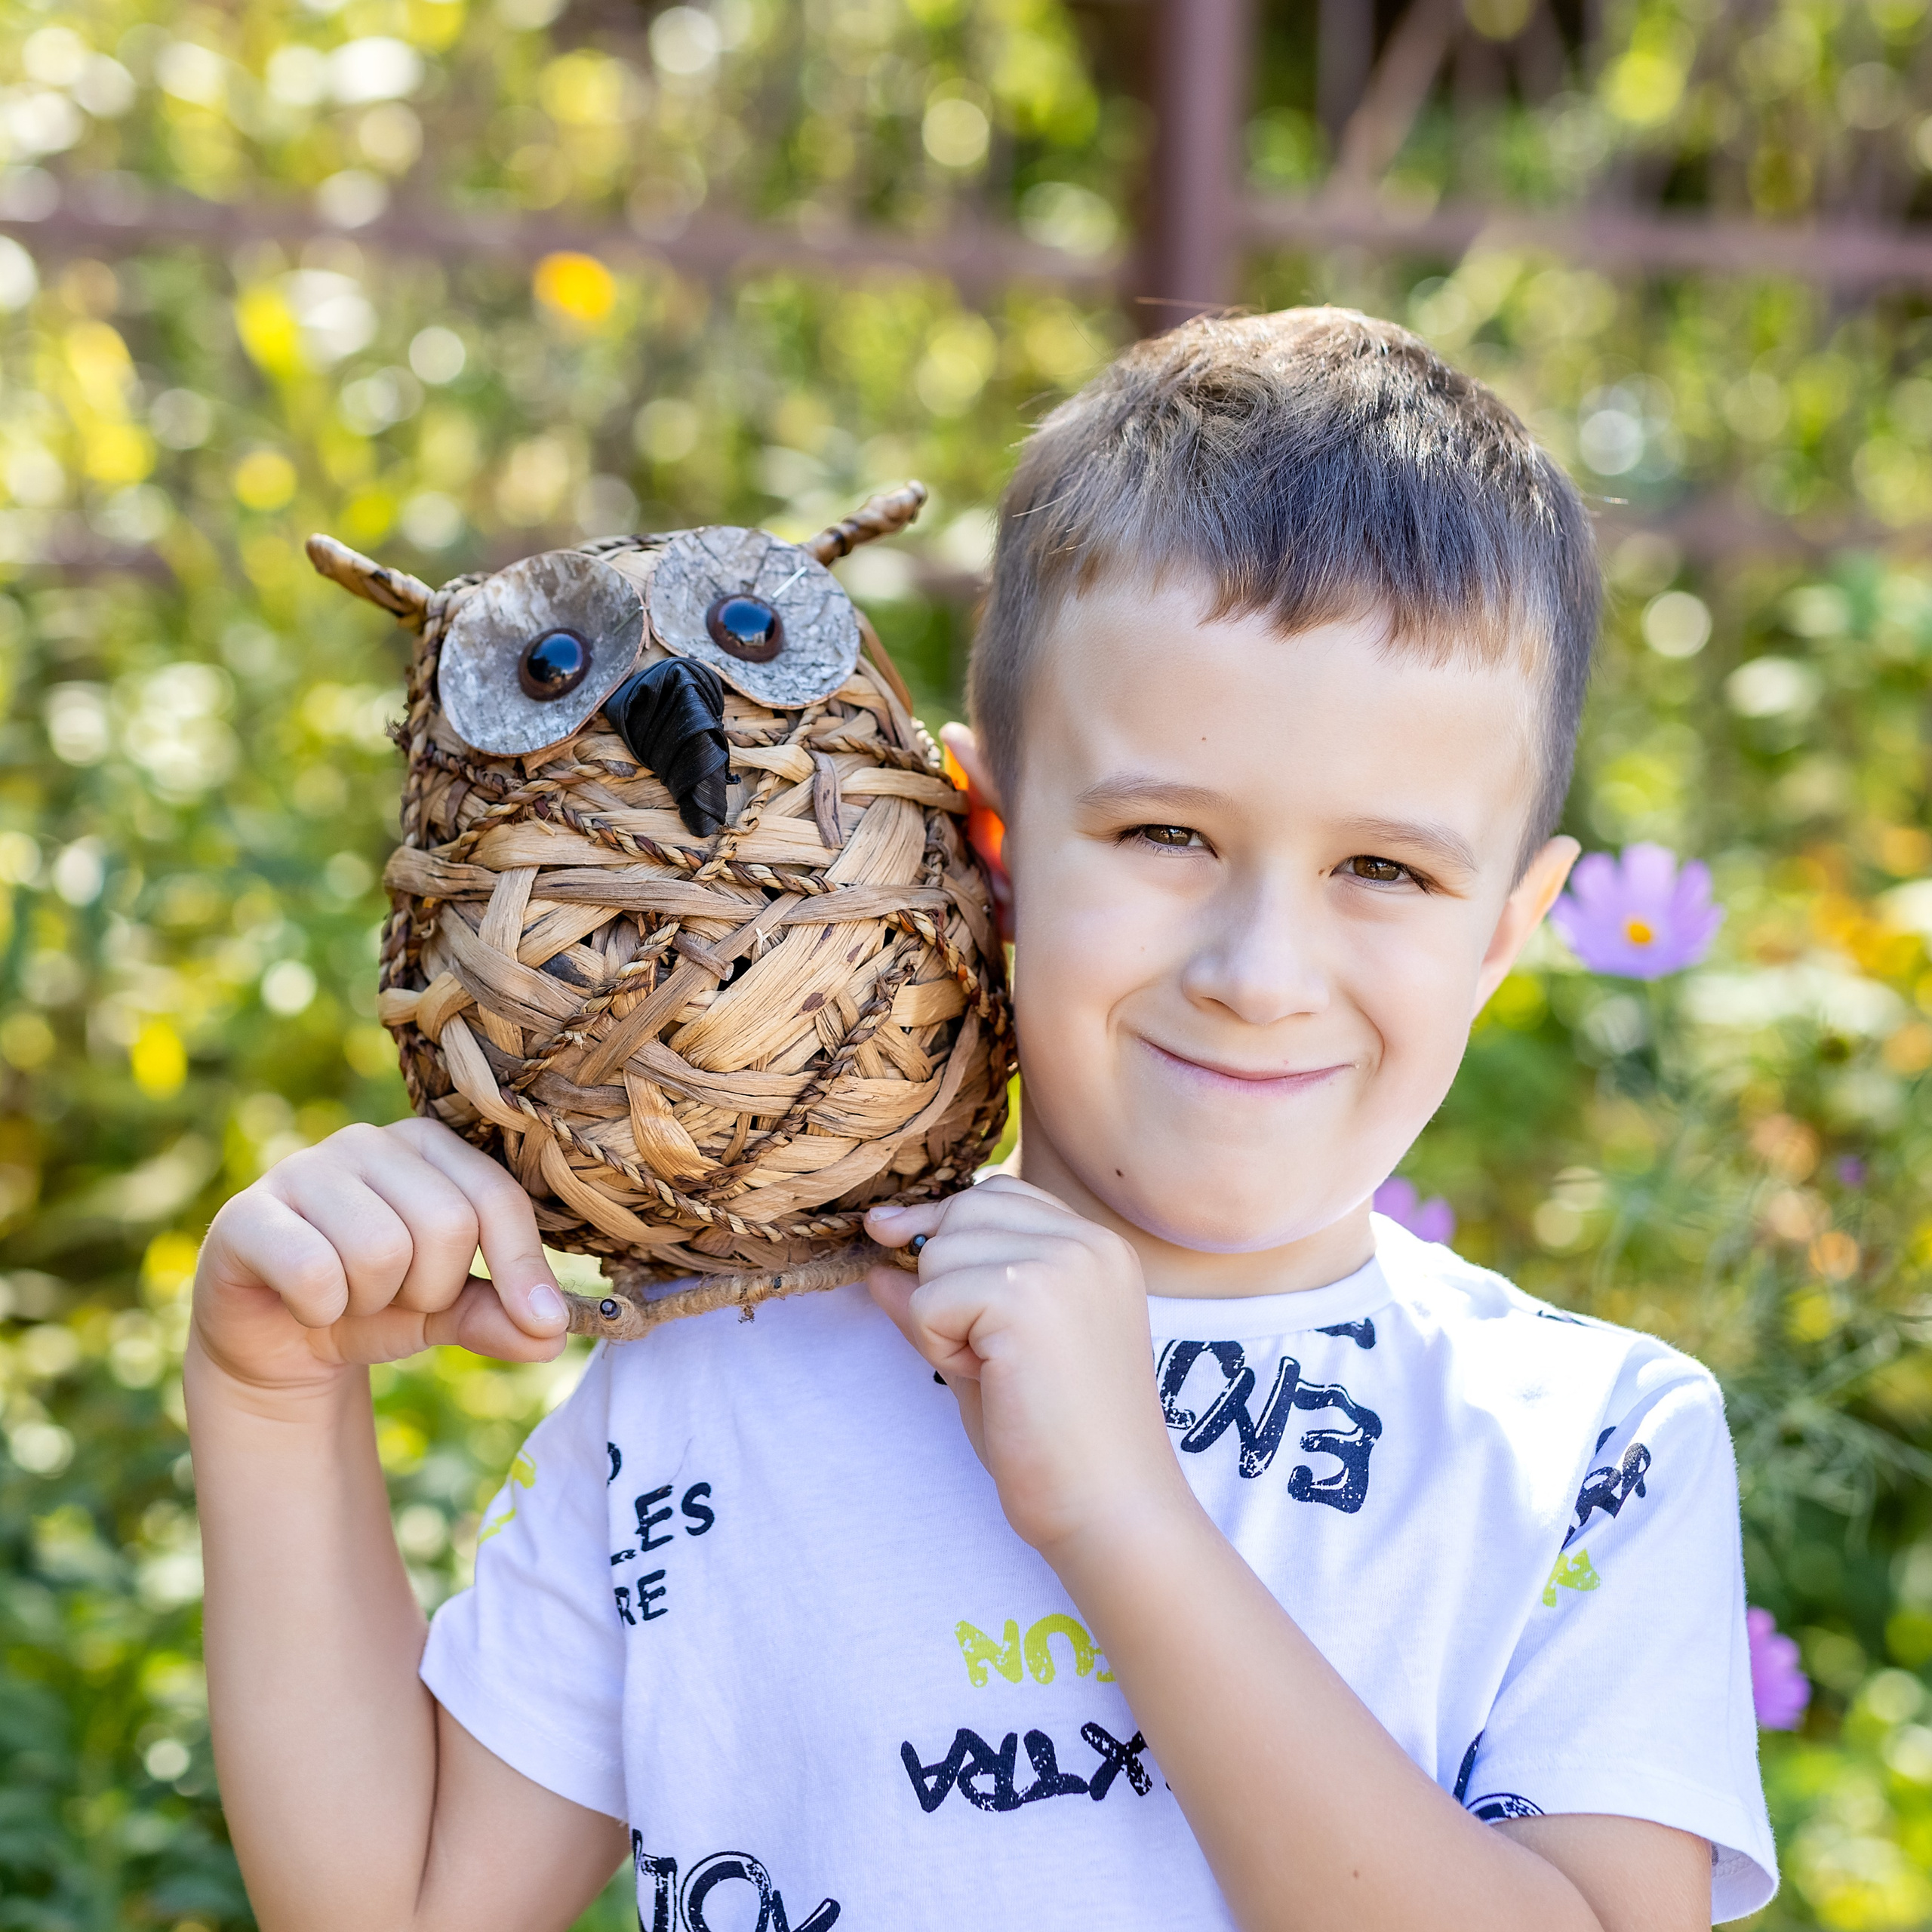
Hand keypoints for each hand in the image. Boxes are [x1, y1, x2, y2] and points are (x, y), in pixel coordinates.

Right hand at [193, 1117, 567, 1398]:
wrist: (279, 1342)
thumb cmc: (376, 1305)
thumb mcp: (450, 1311)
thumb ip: (502, 1315)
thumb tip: (552, 1333)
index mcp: (430, 1146)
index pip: (496, 1197)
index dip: (524, 1267)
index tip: (542, 1323)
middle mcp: (369, 1141)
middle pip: (445, 1225)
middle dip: (432, 1290)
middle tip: (395, 1298)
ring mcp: (302, 1169)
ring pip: (380, 1249)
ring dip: (372, 1301)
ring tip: (349, 1296)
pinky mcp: (246, 1214)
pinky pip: (313, 1270)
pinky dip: (320, 1308)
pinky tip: (305, 1303)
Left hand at [865, 1178, 1189, 1556]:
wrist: (1110, 1508)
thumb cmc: (1059, 1443)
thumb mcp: (993, 1351)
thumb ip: (943, 1297)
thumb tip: (878, 1262)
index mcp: (1098, 1246)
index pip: (998, 1193)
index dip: (949, 1227)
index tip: (912, 1258)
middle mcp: (1087, 1240)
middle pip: (963, 1210)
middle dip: (942, 1274)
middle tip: (981, 1352)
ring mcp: (1062, 1262)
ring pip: (940, 1250)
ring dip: (939, 1314)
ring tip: (993, 1370)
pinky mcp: (1026, 1295)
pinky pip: (929, 1298)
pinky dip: (937, 1343)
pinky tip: (988, 1379)